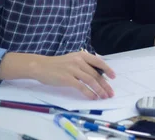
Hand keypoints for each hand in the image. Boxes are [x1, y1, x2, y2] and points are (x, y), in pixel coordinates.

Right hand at [0, 51, 115, 99]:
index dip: (107, 70)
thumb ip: (84, 64)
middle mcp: (79, 61)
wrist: (41, 66)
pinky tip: (93, 98)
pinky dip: (89, 93)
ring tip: (104, 97)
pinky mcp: (67, 78)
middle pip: (96, 74)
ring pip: (91, 80)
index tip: (113, 77)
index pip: (99, 62)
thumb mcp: (72, 59)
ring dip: (99, 90)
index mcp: (82, 55)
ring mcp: (73, 69)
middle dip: (105, 84)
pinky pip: (81, 87)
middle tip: (110, 93)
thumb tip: (97, 74)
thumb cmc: (57, 64)